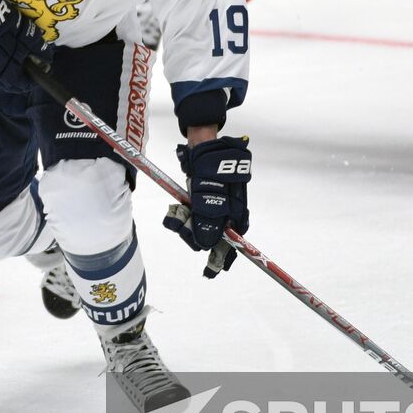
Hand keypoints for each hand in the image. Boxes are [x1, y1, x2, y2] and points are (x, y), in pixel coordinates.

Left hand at [162, 136, 250, 277]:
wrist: (201, 140)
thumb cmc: (208, 162)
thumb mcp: (206, 189)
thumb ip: (207, 216)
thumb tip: (206, 243)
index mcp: (237, 208)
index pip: (233, 240)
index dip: (222, 257)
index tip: (210, 272)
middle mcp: (229, 209)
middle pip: (215, 236)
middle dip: (195, 236)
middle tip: (180, 227)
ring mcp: (216, 204)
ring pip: (201, 227)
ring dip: (185, 225)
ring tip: (175, 216)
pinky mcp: (203, 200)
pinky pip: (193, 216)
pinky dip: (183, 216)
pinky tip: (175, 212)